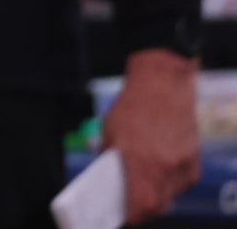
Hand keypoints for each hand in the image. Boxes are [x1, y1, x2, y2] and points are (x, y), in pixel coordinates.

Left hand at [104, 48, 199, 222]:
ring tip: (142, 186)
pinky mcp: (194, 160)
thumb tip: (108, 180)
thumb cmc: (132, 107)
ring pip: (170, 195)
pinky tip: (157, 172)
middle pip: (157, 205)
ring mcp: (183, 165)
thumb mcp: (110, 132)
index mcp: (142, 162)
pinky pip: (181, 182)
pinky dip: (169, 183)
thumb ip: (110, 158)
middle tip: (131, 204)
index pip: (142, 205)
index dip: (133, 214)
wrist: (164, 86)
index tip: (124, 215)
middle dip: (143, 208)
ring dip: (156, 195)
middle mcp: (166, 168)